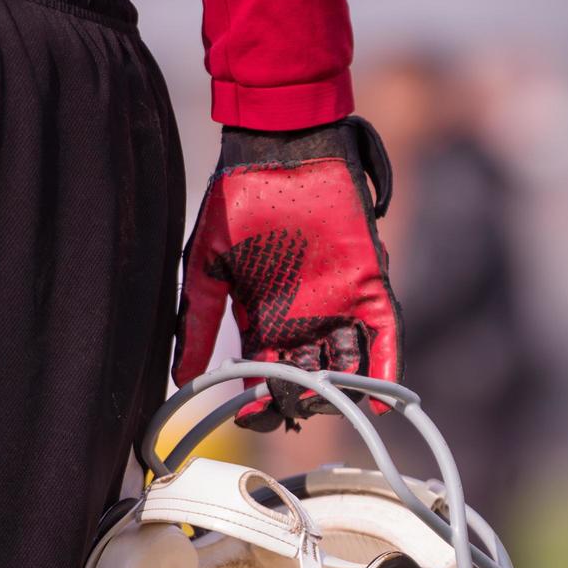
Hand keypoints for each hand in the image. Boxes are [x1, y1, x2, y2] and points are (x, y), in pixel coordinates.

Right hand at [174, 117, 403, 430]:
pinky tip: (381, 396)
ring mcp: (339, 304)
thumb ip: (196, 321)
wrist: (280, 151)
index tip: (250, 416)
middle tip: (292, 412)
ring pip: (346, 363)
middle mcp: (303, 318)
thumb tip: (182, 378)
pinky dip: (385, 367)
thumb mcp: (204, 265)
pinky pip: (383, 334)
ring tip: (331, 408)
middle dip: (301, 400)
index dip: (260, 399)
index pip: (266, 373)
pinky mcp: (370, 285)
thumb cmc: (237, 201)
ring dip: (341, 391)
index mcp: (264, 318)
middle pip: (309, 376)